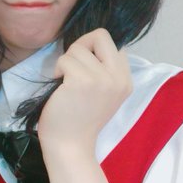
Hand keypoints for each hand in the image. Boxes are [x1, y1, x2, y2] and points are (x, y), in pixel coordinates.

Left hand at [37, 29, 131, 153]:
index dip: (94, 52)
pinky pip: (64, 60)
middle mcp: (118, 78)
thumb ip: (105, 72)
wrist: (70, 146)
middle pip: (101, 35)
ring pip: (77, 48)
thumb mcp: (104, 94)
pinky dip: (57, 70)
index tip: (84, 70)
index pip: (115, 45)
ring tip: (65, 82)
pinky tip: (59, 87)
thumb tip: (92, 44)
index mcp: (126, 81)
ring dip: (66, 62)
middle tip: (72, 66)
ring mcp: (101, 79)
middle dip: (81, 46)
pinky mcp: (82, 81)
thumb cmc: (80, 121)